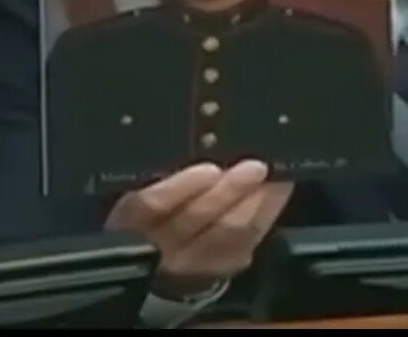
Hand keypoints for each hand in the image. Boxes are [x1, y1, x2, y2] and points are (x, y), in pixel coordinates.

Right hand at [104, 159, 293, 297]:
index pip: (148, 207)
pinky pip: (247, 243)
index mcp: (130, 219)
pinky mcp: (221, 268)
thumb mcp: (143, 185)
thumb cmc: (152, 207)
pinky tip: (277, 192)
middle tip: (255, 167)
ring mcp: (192, 262)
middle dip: (229, 191)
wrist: (158, 258)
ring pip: (226, 234)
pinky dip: (265, 214)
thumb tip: (201, 140)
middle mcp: (159, 246)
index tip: (209, 170)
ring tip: (272, 177)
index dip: (178, 189)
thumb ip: (160, 171)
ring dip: (254, 203)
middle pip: (195, 220)